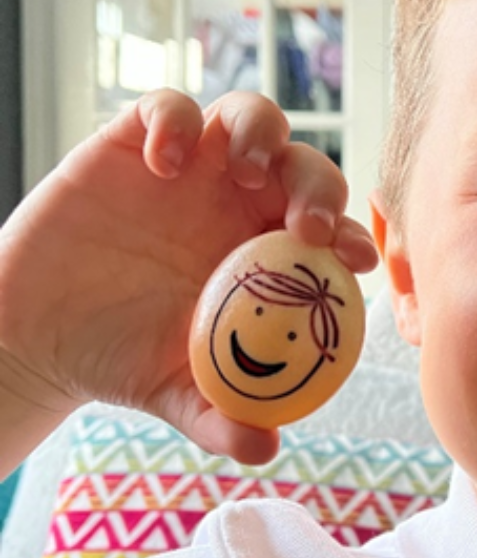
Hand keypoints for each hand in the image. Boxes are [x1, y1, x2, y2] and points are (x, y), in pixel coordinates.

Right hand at [0, 89, 377, 464]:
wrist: (41, 335)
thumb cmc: (125, 359)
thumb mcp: (180, 394)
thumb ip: (223, 416)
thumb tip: (267, 450)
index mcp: (269, 255)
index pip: (328, 232)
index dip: (349, 238)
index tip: (354, 262)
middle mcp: (239, 204)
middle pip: (303, 167)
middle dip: (317, 185)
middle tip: (307, 225)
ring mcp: (192, 169)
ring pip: (249, 117)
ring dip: (260, 134)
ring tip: (246, 172)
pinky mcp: (134, 144)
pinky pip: (166, 107)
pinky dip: (175, 121)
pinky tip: (166, 163)